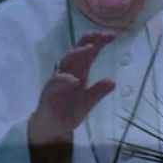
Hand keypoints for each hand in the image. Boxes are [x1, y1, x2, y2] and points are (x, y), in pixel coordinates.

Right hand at [27, 32, 116, 162]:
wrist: (53, 127)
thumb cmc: (69, 110)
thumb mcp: (89, 102)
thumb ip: (99, 91)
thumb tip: (113, 81)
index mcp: (78, 73)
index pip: (87, 53)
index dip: (97, 42)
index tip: (112, 34)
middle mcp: (67, 73)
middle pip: (76, 53)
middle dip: (88, 42)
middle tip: (101, 35)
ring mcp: (57, 82)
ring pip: (65, 64)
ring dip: (77, 55)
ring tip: (89, 50)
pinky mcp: (49, 94)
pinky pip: (55, 84)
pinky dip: (64, 80)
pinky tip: (73, 79)